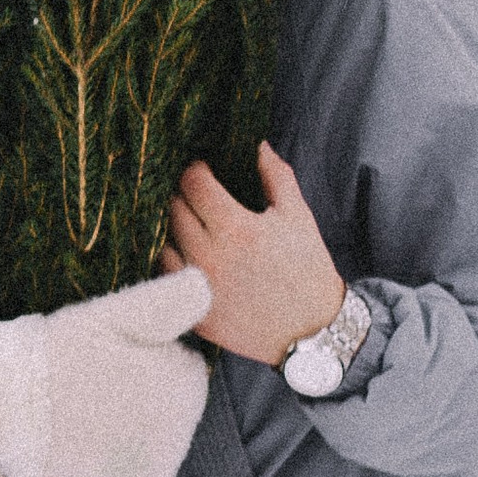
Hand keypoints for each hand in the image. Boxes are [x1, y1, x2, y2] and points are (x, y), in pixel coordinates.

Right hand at [0, 267, 212, 476]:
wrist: (9, 411)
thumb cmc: (62, 352)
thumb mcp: (116, 313)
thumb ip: (171, 298)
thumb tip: (205, 283)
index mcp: (188, 381)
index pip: (183, 363)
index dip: (145, 354)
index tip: (108, 357)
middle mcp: (187, 429)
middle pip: (177, 400)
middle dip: (146, 389)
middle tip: (96, 383)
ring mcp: (167, 462)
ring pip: (164, 432)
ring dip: (138, 422)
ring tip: (91, 410)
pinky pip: (149, 466)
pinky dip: (129, 456)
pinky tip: (96, 442)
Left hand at [161, 145, 345, 366]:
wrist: (312, 330)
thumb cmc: (307, 270)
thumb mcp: (298, 216)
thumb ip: (276, 176)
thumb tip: (258, 145)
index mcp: (236, 228)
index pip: (193, 184)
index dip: (196, 170)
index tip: (203, 171)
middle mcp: (210, 257)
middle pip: (174, 209)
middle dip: (185, 197)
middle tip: (200, 198)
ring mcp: (199, 287)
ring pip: (165, 242)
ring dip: (176, 230)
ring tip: (195, 228)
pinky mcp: (195, 313)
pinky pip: (168, 277)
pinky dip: (175, 262)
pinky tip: (192, 257)